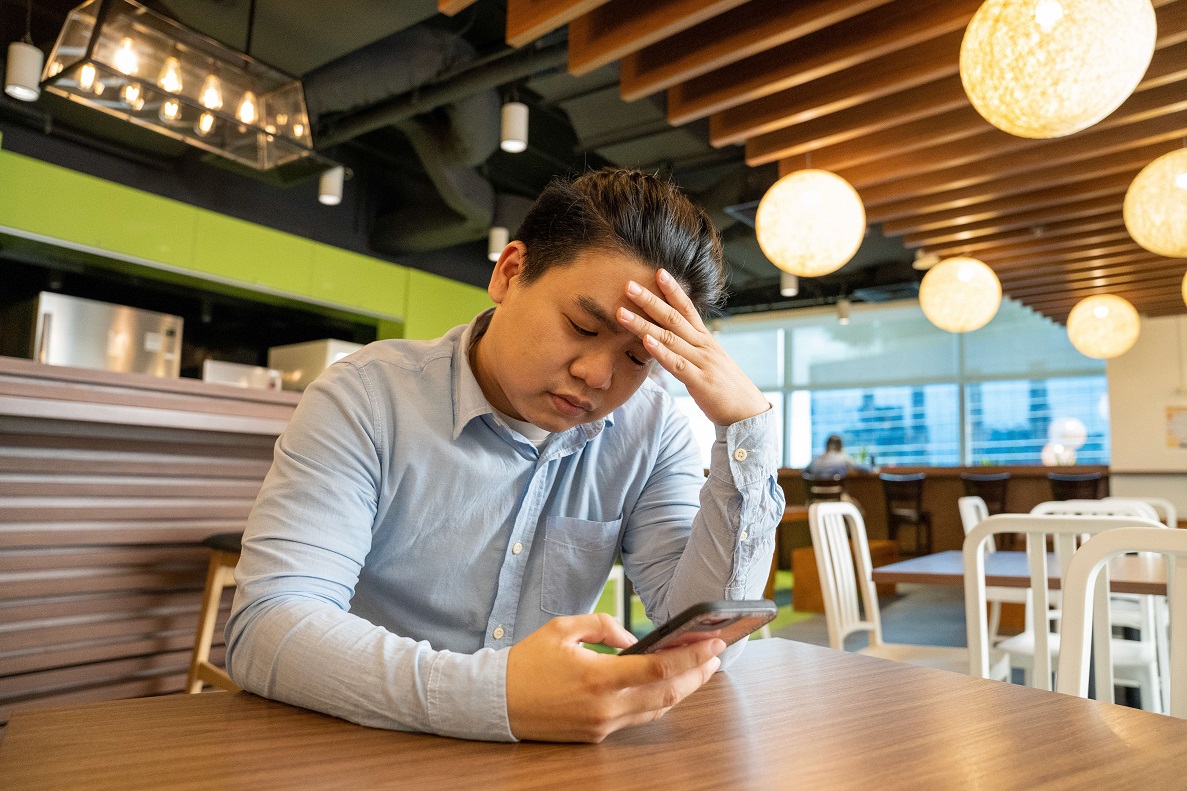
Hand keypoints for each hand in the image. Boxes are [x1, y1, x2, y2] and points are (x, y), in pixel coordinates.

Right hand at [505, 613, 724, 742]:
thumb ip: (603, 627)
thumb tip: (632, 639)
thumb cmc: (526, 663)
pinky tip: (668, 685)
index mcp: (597, 677)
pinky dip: (658, 700)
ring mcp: (602, 725)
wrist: (495, 702)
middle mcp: (604, 707)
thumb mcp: (562, 629)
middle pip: (667, 693)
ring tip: (699, 669)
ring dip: (682, 689)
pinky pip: (637, 717)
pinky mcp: (596, 734)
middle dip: (697, 674)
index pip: (659, 669)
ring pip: (657, 709)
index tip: (713, 643)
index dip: (692, 656)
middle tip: (715, 655)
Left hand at [618, 269, 769, 425]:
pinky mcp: (700, 381)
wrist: (747, 411)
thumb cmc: (725, 387)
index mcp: (706, 339)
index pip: (688, 308)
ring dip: (644, 324)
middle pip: (674, 318)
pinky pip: (677, 364)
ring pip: (670, 338)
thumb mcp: (709, 361)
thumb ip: (691, 348)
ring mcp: (702, 362)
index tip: (658, 271)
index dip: (673, 290)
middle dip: (650, 300)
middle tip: (629, 285)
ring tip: (622, 312)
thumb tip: (671, 337)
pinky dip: (661, 352)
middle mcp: (704, 345)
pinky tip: (645, 341)